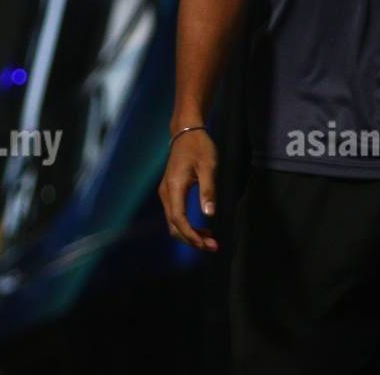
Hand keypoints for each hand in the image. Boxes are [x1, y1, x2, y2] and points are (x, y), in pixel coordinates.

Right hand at [158, 129, 219, 251]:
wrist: (186, 132)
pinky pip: (176, 215)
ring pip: (174, 223)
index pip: (178, 219)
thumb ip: (208, 190)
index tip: (205, 244)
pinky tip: (203, 229)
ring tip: (210, 240)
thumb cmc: (199, 147)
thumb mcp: (208, 166)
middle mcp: (166, 193)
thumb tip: (209, 214)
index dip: (190, 234)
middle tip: (213, 246)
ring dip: (190, 234)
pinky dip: (187, 226)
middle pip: (174, 226)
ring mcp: (166, 193)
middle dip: (192, 239)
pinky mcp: (170, 192)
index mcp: (174, 187)